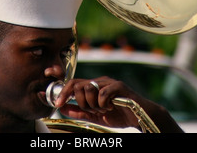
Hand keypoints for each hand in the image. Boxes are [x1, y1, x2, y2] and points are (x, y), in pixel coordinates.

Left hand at [54, 76, 183, 132]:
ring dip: (93, 105)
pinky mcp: (118, 86)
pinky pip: (102, 94)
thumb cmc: (118, 114)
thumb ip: (79, 111)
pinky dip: (103, 104)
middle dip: (81, 102)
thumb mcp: (95, 115)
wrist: (139, 116)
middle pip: (78, 85)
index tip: (57, 104)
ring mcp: (108, 82)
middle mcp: (99, 81)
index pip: (73, 83)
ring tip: (103, 110)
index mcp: (93, 86)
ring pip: (88, 89)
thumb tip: (62, 108)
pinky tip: (110, 108)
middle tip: (92, 111)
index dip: (63, 92)